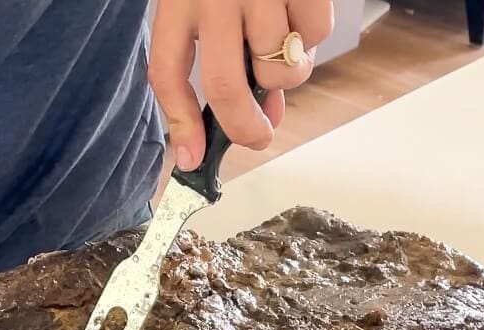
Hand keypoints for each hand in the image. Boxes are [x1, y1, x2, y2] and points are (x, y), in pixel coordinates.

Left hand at [149, 0, 334, 168]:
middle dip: (245, 128)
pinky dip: (314, 38)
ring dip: (288, 76)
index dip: (179, 124)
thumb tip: (258, 117)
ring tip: (284, 48)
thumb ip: (224, 56)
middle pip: (226, 86)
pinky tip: (300, 12)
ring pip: (280, 67)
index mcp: (178, 0)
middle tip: (258, 137)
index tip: (190, 158)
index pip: (167, 74)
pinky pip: (316, 34)